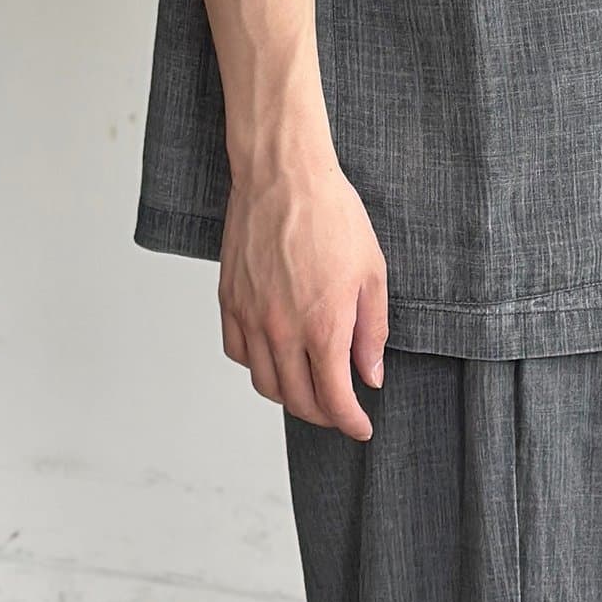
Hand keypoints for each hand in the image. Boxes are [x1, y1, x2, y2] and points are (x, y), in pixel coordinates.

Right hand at [218, 144, 388, 440]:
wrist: (282, 174)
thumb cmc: (331, 214)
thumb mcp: (372, 271)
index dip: (351, 422)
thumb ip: (372, 330)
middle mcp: (282, 329)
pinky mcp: (229, 299)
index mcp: (323, 326)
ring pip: (265, 383)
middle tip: (339, 409)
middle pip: (298, 400)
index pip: (334, 398)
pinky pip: (239, 352)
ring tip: (309, 387)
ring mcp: (251, 316)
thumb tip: (370, 375)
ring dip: (289, 396)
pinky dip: (258, 366)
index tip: (361, 427)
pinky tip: (276, 356)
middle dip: (323, 413)